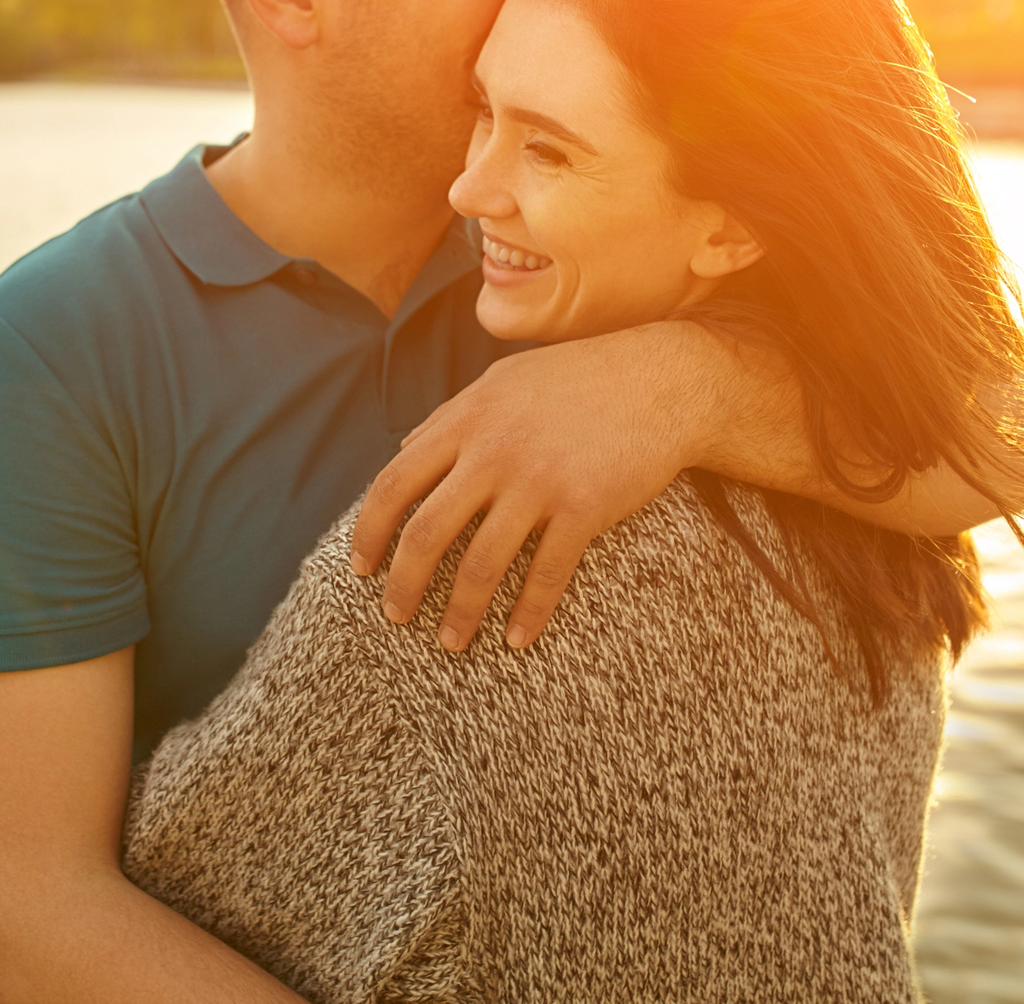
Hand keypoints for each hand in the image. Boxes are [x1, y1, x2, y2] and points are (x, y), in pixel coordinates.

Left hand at [350, 322, 734, 651]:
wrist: (662, 379)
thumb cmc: (578, 379)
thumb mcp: (503, 382)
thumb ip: (450, 415)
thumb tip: (403, 444)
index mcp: (465, 420)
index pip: (394, 483)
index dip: (370, 531)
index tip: (361, 567)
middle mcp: (492, 452)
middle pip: (426, 532)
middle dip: (403, 584)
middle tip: (395, 616)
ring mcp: (538, 481)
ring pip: (481, 564)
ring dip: (460, 613)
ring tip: (450, 642)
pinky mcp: (584, 507)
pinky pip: (546, 574)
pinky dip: (528, 614)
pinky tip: (517, 640)